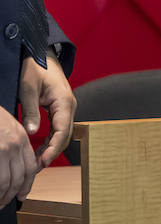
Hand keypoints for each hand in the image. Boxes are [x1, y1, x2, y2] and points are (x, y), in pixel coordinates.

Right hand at [0, 108, 35, 205]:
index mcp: (20, 138)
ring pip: (6, 181)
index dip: (26, 184)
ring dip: (2, 195)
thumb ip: (13, 146)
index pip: (30, 166)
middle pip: (20, 177)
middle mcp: (14, 144)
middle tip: (5, 203)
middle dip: (13, 193)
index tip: (22, 195)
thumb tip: (13, 168)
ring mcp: (2, 150)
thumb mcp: (6, 129)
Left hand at [19, 52, 75, 168]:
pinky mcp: (61, 108)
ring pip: (63, 133)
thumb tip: (32, 133)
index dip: (53, 149)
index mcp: (65, 101)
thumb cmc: (34, 69)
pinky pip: (59, 128)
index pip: (62, 130)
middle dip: (52, 153)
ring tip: (37, 163)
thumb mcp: (27, 89)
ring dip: (52, 148)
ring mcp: (67, 107)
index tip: (42, 163)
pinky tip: (40, 150)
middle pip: (65, 135)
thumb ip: (30, 111)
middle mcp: (70, 105)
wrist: (40, 54)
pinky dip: (51, 140)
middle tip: (36, 169)